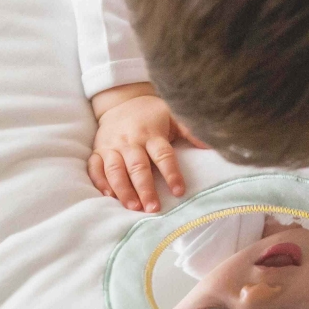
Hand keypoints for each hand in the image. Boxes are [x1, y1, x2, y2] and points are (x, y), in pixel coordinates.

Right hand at [88, 82, 205, 211]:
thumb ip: (190, 130)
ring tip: (133, 207)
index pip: (163, 155)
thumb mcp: (173, 115)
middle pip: (137, 167)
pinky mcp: (98, 151)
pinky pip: (95, 168)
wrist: (121, 100)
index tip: (179, 191)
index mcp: (151, 134)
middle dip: (145, 189)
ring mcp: (112, 147)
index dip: (171, 173)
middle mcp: (130, 141)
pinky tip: (108, 195)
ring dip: (123, 190)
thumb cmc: (151, 114)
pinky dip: (100, 182)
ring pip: (115, 170)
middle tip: (153, 208)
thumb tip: (213, 145)